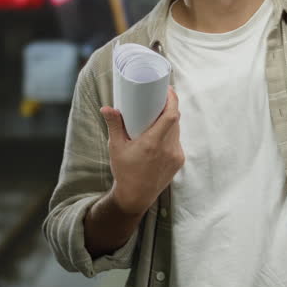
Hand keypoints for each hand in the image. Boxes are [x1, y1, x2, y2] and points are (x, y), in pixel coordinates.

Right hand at [100, 86, 183, 215]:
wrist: (135, 196)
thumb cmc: (124, 171)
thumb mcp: (116, 147)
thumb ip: (114, 125)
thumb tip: (107, 108)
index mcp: (153, 143)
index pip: (171, 115)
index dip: (172, 99)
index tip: (166, 89)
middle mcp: (168, 148)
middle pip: (175, 120)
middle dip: (169, 107)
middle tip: (158, 99)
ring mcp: (176, 156)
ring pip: (177, 130)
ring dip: (170, 121)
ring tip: (158, 114)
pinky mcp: (179, 161)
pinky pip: (177, 141)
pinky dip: (170, 134)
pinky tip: (162, 133)